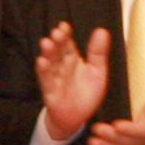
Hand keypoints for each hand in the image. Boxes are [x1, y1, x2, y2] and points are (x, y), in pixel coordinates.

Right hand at [32, 21, 109, 144]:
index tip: (64, 26)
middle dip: (56, 42)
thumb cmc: (86, 93)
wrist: (77, 117)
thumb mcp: (97, 71)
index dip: (65, 35)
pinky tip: (42, 62)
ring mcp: (54, 78)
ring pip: (50, 63)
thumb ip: (98, 53)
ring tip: (47, 43)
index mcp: (72, 59)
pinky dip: (44, 71)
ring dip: (48, 54)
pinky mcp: (51, 92)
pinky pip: (46, 80)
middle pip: (57, 51)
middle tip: (56, 32)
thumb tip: (102, 30)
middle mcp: (61, 66)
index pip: (67, 44)